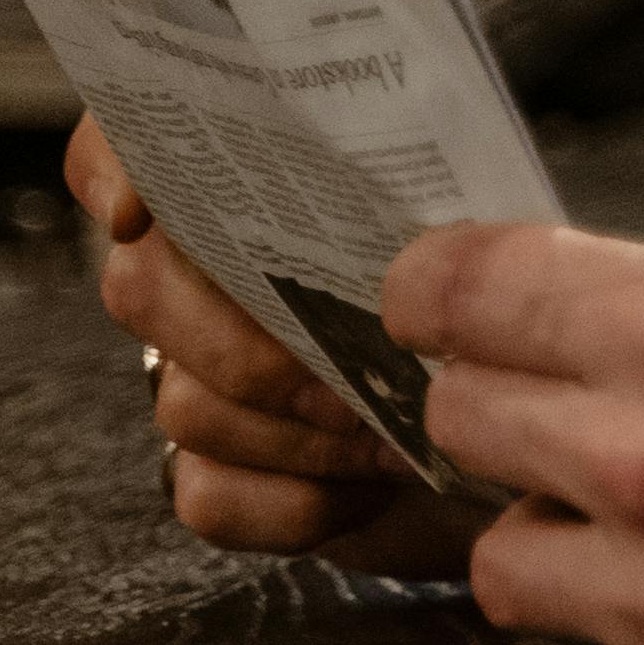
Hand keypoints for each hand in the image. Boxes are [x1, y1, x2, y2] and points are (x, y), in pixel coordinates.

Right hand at [65, 112, 477, 572]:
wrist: (530, 413)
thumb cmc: (494, 295)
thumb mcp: (484, 216)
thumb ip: (431, 196)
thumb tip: (425, 233)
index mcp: (253, 189)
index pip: (132, 142)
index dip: (113, 168)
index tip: (138, 212)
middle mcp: (196, 281)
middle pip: (140, 291)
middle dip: (251, 342)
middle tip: (355, 370)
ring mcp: (196, 380)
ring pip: (184, 403)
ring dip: (296, 429)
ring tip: (393, 431)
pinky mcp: (219, 475)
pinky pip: (209, 495)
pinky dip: (293, 502)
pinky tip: (369, 488)